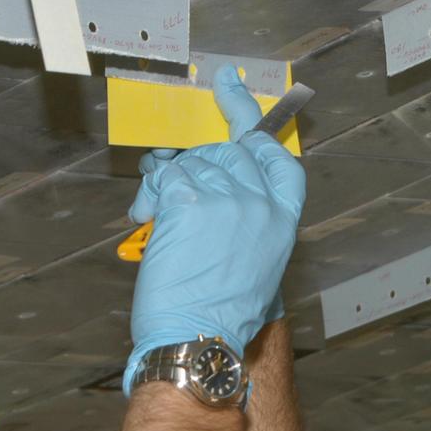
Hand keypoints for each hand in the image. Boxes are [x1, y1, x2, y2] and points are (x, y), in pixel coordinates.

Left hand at [123, 65, 304, 388]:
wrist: (199, 338)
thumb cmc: (220, 317)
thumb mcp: (258, 268)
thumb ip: (252, 225)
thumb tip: (226, 200)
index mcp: (283, 222)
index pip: (277, 158)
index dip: (252, 123)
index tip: (232, 92)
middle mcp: (260, 205)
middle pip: (227, 152)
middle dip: (196, 165)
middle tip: (175, 189)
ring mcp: (228, 200)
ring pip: (191, 162)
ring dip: (168, 183)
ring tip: (158, 217)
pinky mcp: (191, 202)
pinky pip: (165, 176)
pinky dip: (150, 194)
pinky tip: (147, 217)